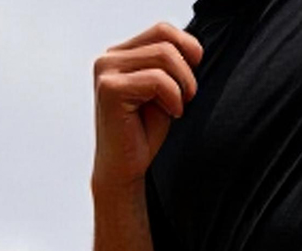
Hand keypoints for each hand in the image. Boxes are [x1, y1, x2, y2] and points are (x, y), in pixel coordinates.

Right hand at [93, 22, 202, 188]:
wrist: (125, 169)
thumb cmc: (143, 134)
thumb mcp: (163, 91)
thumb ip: (171, 65)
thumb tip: (194, 47)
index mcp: (120, 55)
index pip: (162, 30)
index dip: (187, 47)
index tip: (194, 74)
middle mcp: (109, 58)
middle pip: (165, 41)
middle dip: (186, 71)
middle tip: (188, 98)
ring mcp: (106, 71)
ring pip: (164, 56)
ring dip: (182, 85)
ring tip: (178, 107)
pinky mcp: (110, 88)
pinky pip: (158, 80)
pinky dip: (173, 98)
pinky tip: (171, 114)